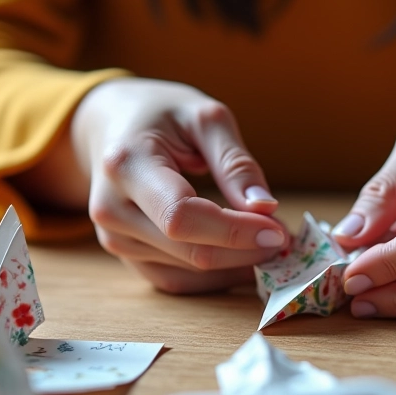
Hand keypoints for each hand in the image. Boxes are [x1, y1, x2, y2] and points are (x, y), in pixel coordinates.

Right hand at [66, 78, 286, 292]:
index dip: (234, 231)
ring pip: (188, 272)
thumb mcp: (204, 117)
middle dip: (247, 250)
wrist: (109, 125)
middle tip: (287, 235)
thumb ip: (235, 163)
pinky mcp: (126, 256)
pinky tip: (245, 258)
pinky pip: (177, 281)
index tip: (279, 228)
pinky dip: (217, 276)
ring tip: (270, 241)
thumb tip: (266, 208)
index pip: (182, 216)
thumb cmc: (160, 113)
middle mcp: (111, 209)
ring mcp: (114, 239)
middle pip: (189, 250)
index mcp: (126, 165)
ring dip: (237, 265)